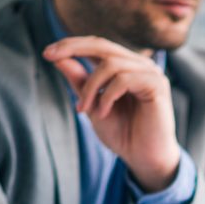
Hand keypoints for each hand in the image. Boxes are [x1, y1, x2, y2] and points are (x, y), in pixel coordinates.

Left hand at [43, 36, 179, 191]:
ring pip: (110, 64)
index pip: (98, 45)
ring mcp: (151, 74)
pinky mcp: (157, 86)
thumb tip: (58, 58)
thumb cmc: (123, 135)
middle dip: (74, 49)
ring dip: (91, 87)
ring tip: (85, 109)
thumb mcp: (93, 105)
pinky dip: (107, 96)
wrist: (144, 159)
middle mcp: (141, 66)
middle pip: (103, 45)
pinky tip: (102, 113)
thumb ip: (80, 82)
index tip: (47, 53)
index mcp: (128, 67)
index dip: (72, 44)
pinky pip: (123, 80)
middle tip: (52, 58)